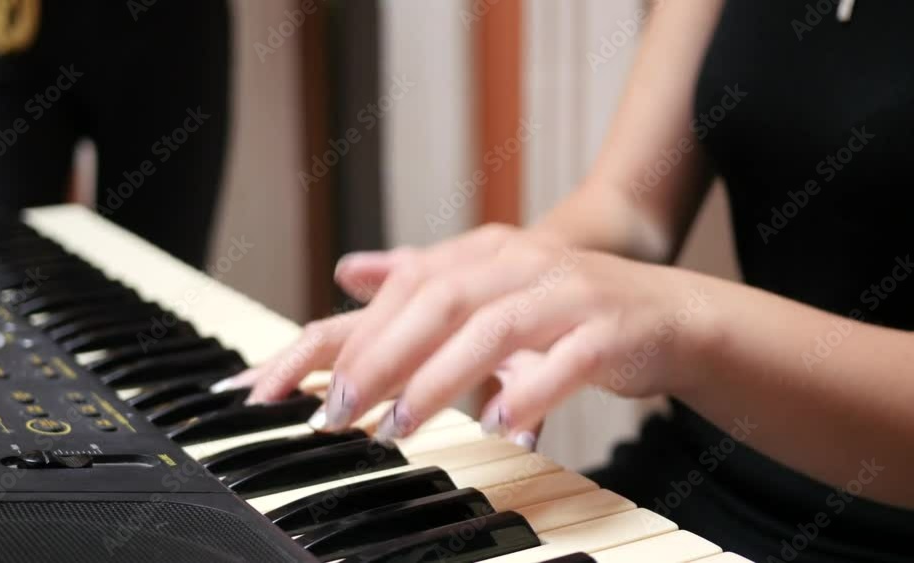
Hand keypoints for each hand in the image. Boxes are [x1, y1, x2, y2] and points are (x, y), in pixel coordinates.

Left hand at [217, 224, 714, 445]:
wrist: (667, 313)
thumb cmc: (567, 309)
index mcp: (481, 254)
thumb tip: (348, 270)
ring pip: (492, 327)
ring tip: (400, 427)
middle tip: (335, 414)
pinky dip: (532, 390)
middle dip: (377, 359)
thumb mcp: (489, 286)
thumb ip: (419, 278)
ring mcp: (564, 293)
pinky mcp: (609, 329)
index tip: (279, 384)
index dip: (339, 334)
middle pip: (435, 301)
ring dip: (441, 378)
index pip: (396, 289)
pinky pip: (568, 359)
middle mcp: (516, 264)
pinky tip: (501, 425)